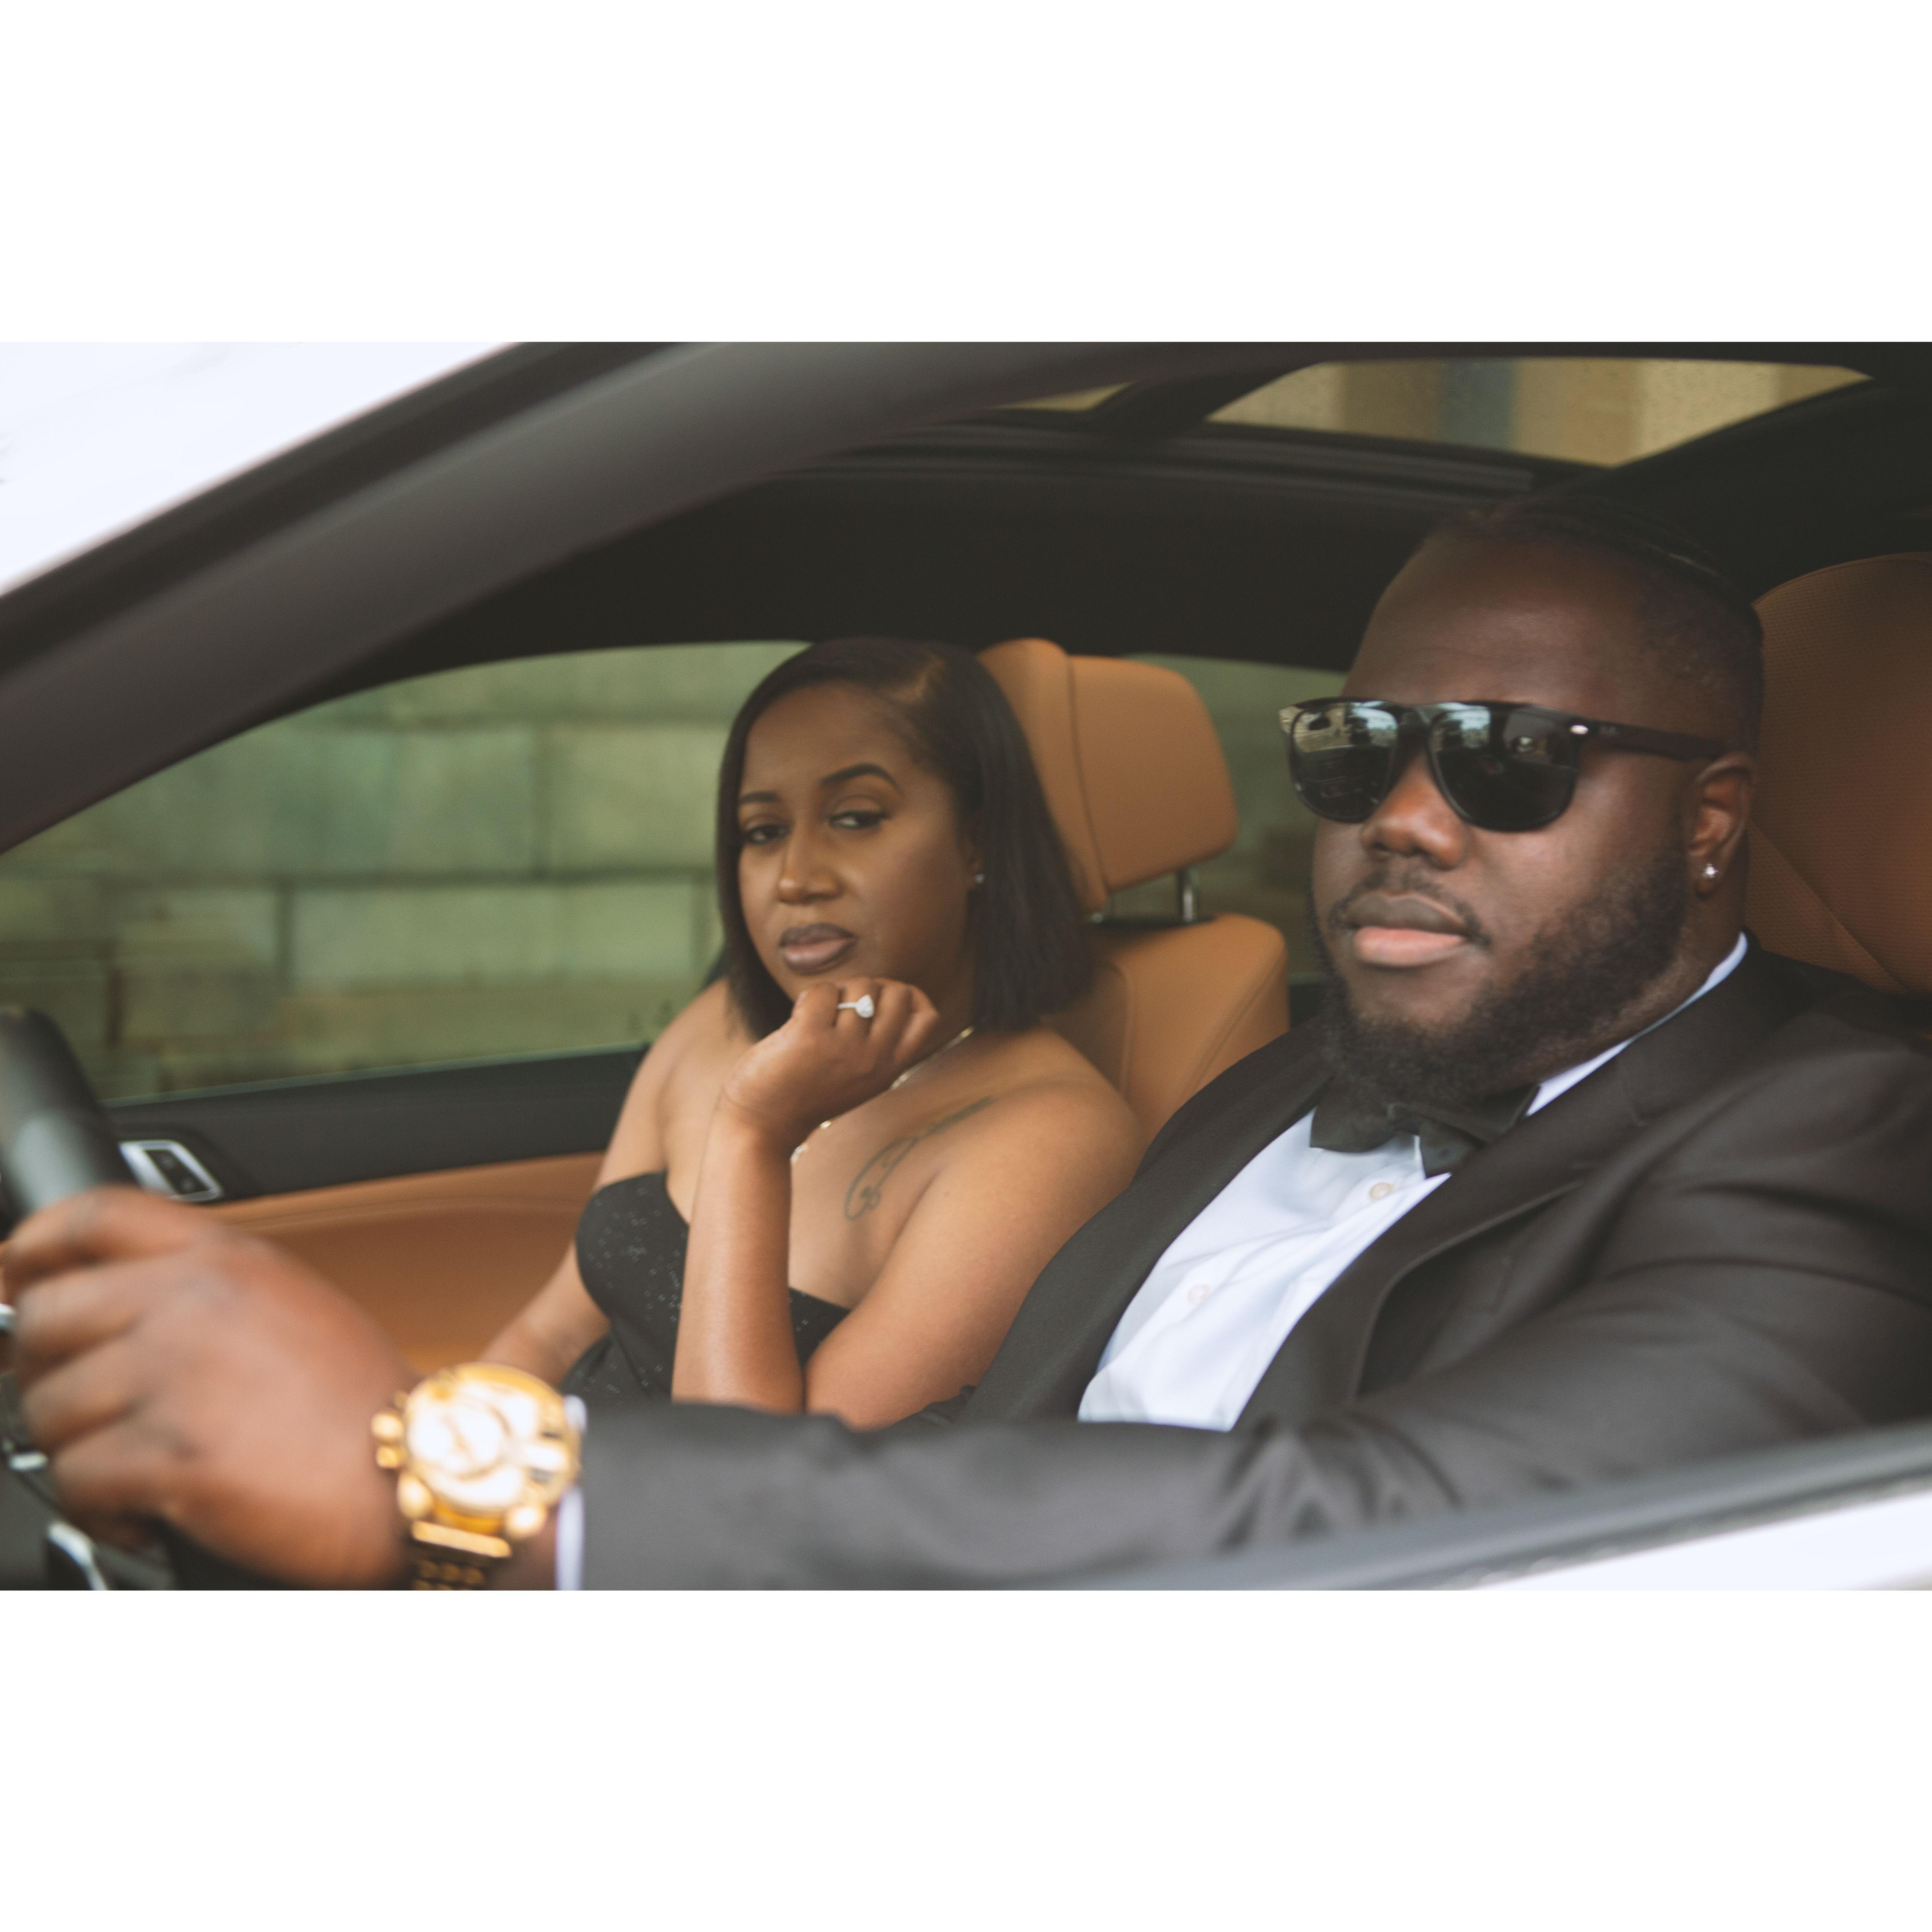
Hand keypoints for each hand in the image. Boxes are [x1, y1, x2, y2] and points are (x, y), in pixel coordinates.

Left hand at [8, 1187, 415, 1587]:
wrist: (413, 1473)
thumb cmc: (358, 1402)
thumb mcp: (290, 1303)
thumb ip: (203, 1288)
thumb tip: (106, 1307)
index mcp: (226, 1259)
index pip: (92, 1217)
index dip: (31, 1244)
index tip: (10, 1274)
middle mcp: (192, 1304)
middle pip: (45, 1318)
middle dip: (46, 1372)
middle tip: (84, 1408)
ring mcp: (178, 1378)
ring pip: (47, 1411)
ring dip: (77, 1449)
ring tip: (132, 1468)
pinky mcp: (171, 1456)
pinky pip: (76, 1482)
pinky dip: (100, 1508)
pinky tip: (144, 1510)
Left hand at [718, 978, 942, 1149]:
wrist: (762, 1125)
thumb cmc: (807, 1094)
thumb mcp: (859, 1077)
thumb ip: (878, 1045)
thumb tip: (885, 989)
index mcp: (889, 1069)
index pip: (927, 1016)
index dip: (909, 996)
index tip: (881, 1002)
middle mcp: (874, 1059)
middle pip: (898, 992)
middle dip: (872, 987)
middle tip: (845, 1005)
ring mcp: (844, 1048)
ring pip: (860, 985)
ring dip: (837, 991)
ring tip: (818, 1015)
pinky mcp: (810, 1036)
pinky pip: (824, 990)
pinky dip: (811, 997)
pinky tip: (799, 1017)